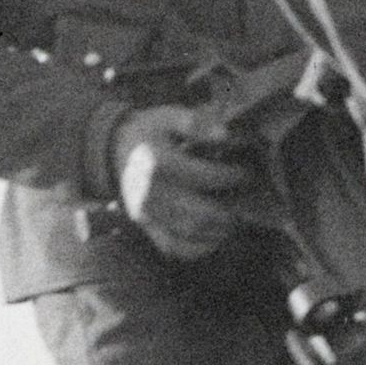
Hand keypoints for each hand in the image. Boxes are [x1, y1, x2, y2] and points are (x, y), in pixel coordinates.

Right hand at [113, 106, 256, 260]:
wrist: (117, 151)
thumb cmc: (150, 132)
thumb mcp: (168, 117)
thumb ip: (197, 124)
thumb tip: (226, 135)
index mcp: (157, 162)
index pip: (205, 176)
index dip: (232, 177)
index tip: (247, 174)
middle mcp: (149, 192)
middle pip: (199, 212)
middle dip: (229, 211)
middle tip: (247, 203)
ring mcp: (146, 213)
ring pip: (190, 232)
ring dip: (219, 230)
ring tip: (235, 218)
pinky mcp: (146, 227)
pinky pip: (174, 247)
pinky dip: (199, 248)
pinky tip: (215, 236)